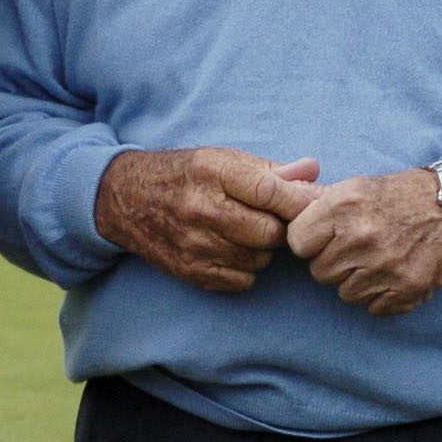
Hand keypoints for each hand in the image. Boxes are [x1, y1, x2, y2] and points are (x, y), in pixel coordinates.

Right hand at [94, 149, 321, 292]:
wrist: (126, 200)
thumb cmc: (185, 175)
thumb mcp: (223, 159)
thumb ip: (272, 169)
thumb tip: (315, 171)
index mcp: (214, 172)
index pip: (270, 191)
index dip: (299, 202)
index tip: (313, 205)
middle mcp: (202, 208)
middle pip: (269, 232)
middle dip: (280, 228)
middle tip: (274, 220)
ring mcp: (194, 243)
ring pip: (259, 259)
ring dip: (263, 250)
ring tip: (248, 233)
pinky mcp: (189, 270)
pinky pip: (241, 281)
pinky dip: (245, 270)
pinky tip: (233, 250)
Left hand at [286, 168, 441, 317]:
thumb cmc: (397, 195)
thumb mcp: (355, 187)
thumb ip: (318, 205)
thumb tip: (283, 209)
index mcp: (343, 207)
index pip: (298, 242)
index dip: (309, 242)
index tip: (324, 239)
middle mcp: (361, 238)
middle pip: (320, 272)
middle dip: (335, 263)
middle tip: (357, 248)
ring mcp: (384, 267)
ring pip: (345, 293)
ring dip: (358, 281)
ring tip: (378, 258)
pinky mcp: (405, 290)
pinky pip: (373, 307)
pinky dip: (381, 295)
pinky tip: (393, 273)